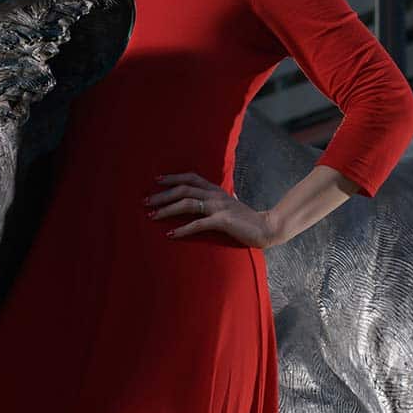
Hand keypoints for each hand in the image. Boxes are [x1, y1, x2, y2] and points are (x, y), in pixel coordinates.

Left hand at [146, 173, 276, 248]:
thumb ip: (217, 201)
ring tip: (153, 216)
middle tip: (146, 202)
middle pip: (183, 189)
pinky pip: (198, 224)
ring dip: (167, 209)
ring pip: (187, 203)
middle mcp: (215, 195)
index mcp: (216, 190)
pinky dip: (182, 229)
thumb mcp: (229, 206)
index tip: (157, 181)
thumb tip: (205, 202)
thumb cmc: (246, 220)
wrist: (266, 228)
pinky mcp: (222, 221)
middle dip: (162, 195)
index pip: (191, 178)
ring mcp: (219, 207)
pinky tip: (171, 235)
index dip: (173, 177)